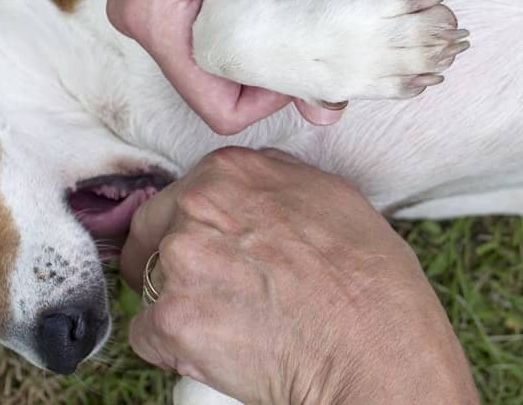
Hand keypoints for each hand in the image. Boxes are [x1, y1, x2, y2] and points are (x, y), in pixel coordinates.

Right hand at [106, 0, 350, 134]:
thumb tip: (330, 110)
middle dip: (284, 45)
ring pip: (222, 37)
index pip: (217, 105)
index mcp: (153, 16)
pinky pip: (211, 5)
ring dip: (277, 12)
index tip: (315, 57)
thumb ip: (316, 22)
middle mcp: (135, 11)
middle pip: (219, 74)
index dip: (275, 97)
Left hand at [120, 148, 477, 404]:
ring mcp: (179, 265)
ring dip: (181, 306)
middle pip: (151, 237)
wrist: (374, 347)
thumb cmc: (368, 280)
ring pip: (151, 288)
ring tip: (236, 324)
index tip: (208, 252)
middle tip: (214, 293)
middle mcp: (196, 209)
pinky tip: (221, 349)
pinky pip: (148, 336)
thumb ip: (274, 181)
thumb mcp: (331, 195)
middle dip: (170, 264)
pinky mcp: (171, 321)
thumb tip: (252, 189)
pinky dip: (175, 348)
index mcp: (230, 173)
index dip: (192, 229)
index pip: (179, 197)